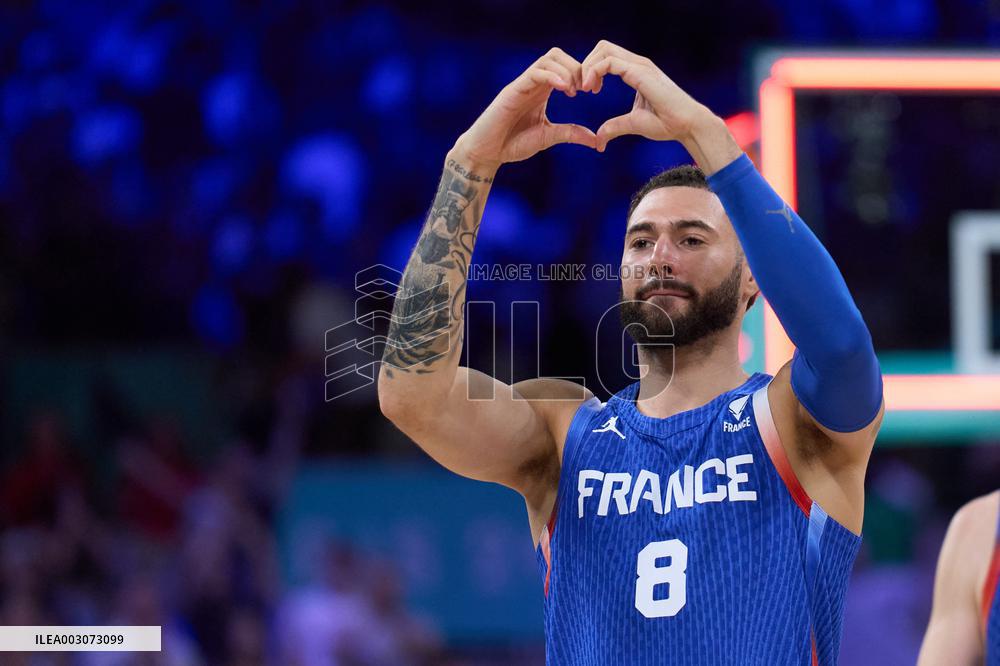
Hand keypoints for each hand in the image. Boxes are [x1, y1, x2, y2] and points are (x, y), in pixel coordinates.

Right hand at [452, 48, 597, 169]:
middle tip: (588, 89)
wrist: (487, 153)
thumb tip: (595, 139)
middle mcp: (533, 83)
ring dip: (567, 70)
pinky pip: (534, 73)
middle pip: (558, 55)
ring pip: (548, 59)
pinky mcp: (513, 90)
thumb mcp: (548, 137)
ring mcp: (522, 84)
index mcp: (542, 91)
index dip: (583, 73)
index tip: (595, 91)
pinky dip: (552, 76)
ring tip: (575, 91)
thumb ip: (570, 134)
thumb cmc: (513, 144)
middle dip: (577, 67)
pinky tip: (565, 90)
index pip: (565, 66)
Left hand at [580, 40, 713, 152]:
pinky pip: (608, 62)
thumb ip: (614, 127)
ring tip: (584, 88)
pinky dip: (594, 72)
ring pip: (603, 49)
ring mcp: (639, 65)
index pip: (606, 56)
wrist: (686, 125)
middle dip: (585, 65)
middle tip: (581, 88)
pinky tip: (592, 89)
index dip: (591, 70)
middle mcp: (637, 63)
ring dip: (587, 67)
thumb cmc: (666, 123)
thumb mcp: (633, 123)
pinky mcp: (639, 72)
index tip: (586, 91)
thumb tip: (599, 139)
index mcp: (635, 71)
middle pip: (602, 47)